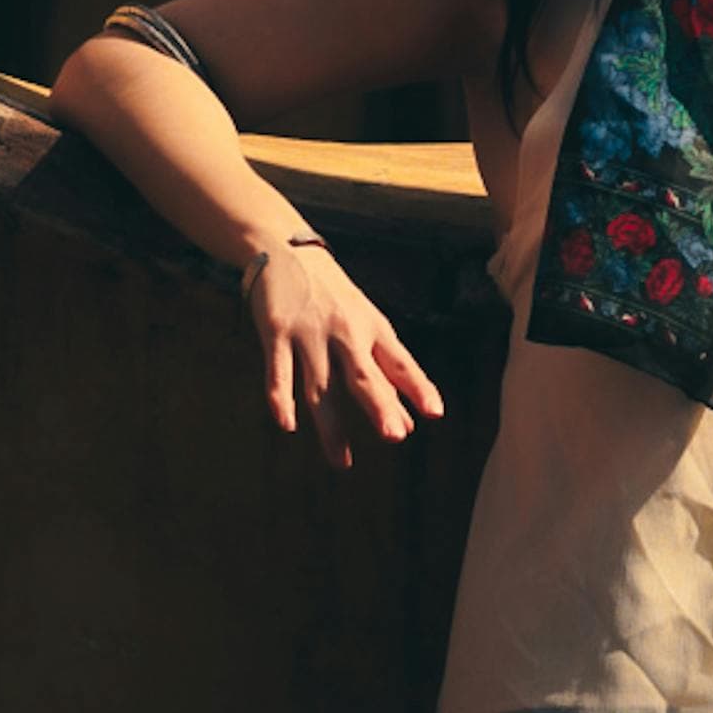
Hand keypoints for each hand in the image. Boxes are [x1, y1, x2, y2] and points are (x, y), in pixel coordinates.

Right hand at [247, 237, 445, 466]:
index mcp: (372, 328)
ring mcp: (309, 333)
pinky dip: (281, 399)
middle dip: (379, 405)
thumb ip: (387, 372)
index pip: (400, 362)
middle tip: (394, 436)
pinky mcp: (276, 332)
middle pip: (362, 376)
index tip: (436, 413)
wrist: (287, 250)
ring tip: (342, 462)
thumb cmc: (335, 297)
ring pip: (320, 386)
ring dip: (330, 427)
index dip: (418, 387)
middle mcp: (344, 332)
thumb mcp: (367, 324)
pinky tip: (287, 424)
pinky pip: (278, 372)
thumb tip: (409, 423)